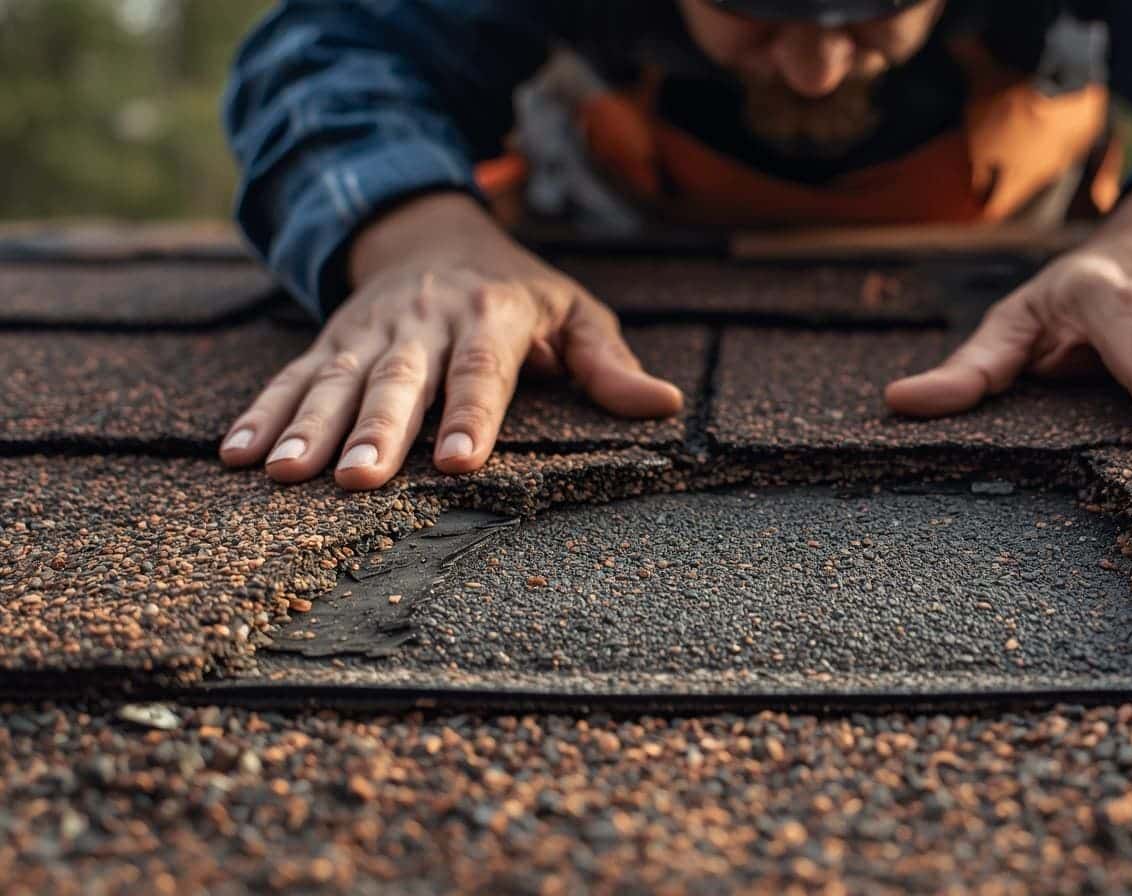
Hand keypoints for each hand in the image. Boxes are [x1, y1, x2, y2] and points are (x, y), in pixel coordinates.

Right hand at [219, 192, 682, 489]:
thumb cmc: (520, 292)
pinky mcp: (331, 341)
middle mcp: (425, 320)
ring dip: (308, 425)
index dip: (470, 415)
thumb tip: (668, 405)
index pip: (483, 369)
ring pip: (336, 378)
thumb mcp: (576, 313)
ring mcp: (371, 330)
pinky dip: (262, 413)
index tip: (458, 464)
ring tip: (285, 473)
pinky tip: (237, 454)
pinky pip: (292, 376)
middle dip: (376, 429)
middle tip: (356, 480)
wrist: (432, 231)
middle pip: (400, 378)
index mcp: (493, 313)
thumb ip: (610, 364)